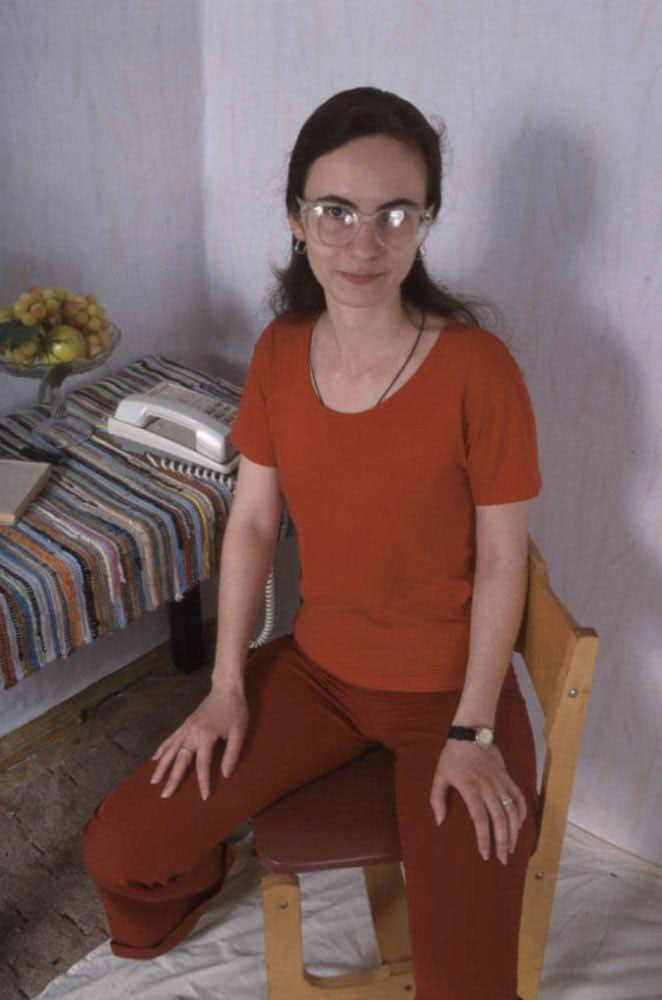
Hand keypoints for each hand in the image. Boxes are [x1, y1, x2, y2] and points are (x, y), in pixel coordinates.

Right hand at [150, 683, 248, 800]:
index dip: (203, 782)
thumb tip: (225, 774)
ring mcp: (186, 728)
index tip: (204, 797)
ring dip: (162, 766)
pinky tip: (155, 758)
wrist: (225, 689)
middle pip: (180, 760)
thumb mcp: (239, 732)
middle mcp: (192, 733)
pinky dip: (162, 749)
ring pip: (171, 750)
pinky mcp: (185, 724)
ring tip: (154, 781)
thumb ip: (231, 754)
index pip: (203, 764)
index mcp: (206, 736)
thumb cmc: (235, 710)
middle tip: (165, 795)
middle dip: (172, 779)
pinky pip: (170, 739)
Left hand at [429, 740, 526, 863]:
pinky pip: (519, 798)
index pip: (480, 819)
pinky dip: (522, 814)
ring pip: (512, 811)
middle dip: (502, 842)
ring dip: (513, 832)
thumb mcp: (439, 776)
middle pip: (499, 819)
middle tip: (502, 859)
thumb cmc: (452, 757)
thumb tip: (439, 822)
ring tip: (510, 848)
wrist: (471, 733)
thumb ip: (437, 799)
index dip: (484, 839)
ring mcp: (500, 782)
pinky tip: (519, 827)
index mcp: (470, 788)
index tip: (485, 855)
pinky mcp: (508, 778)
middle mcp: (488, 787)